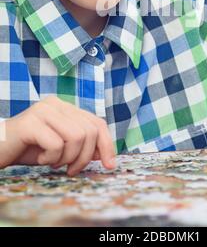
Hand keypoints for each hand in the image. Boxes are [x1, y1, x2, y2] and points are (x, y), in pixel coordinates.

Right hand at [0, 96, 115, 175]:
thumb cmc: (29, 148)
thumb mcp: (60, 147)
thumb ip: (81, 145)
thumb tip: (105, 154)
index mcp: (66, 107)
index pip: (97, 122)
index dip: (107, 144)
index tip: (109, 165)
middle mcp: (56, 104)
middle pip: (89, 131)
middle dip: (84, 157)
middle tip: (70, 170)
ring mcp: (43, 110)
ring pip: (76, 137)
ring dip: (67, 158)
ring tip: (52, 162)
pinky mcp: (31, 122)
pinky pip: (56, 144)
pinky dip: (51, 158)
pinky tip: (39, 158)